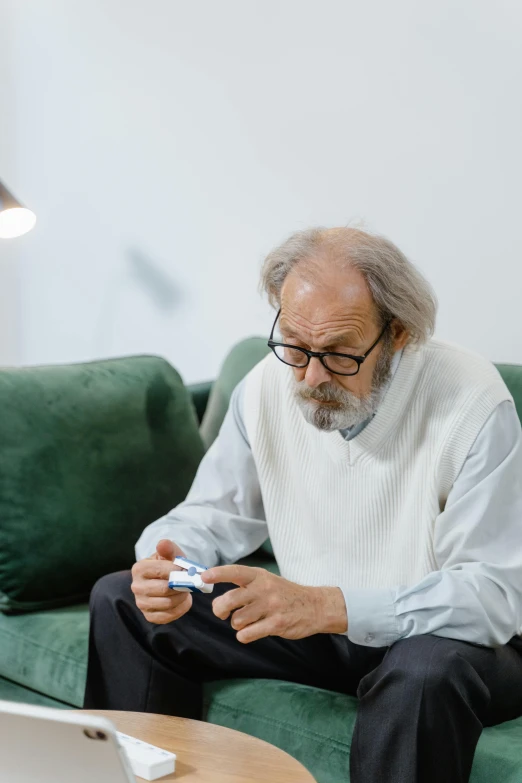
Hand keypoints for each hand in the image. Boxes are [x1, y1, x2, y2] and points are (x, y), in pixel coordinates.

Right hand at [131, 539, 192, 624]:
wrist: (164, 581)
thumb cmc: (168, 565)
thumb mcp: (169, 554)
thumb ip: (168, 548)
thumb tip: (162, 543)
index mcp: (139, 568)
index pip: (160, 570)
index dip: (177, 570)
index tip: (187, 569)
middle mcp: (136, 587)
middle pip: (164, 589)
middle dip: (182, 585)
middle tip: (191, 582)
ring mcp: (141, 603)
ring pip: (168, 603)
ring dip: (182, 597)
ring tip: (187, 590)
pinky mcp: (149, 616)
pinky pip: (168, 616)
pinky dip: (180, 608)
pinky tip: (183, 600)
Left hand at [201, 565, 347, 642]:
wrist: (314, 606)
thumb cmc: (284, 594)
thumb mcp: (267, 581)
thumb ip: (245, 585)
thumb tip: (218, 596)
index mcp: (259, 576)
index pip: (235, 572)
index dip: (217, 574)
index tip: (203, 577)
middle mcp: (264, 589)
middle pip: (229, 600)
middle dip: (219, 609)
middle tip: (222, 613)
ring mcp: (271, 607)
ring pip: (237, 620)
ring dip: (238, 624)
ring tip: (249, 621)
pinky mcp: (276, 624)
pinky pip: (247, 634)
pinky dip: (245, 635)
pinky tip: (253, 631)